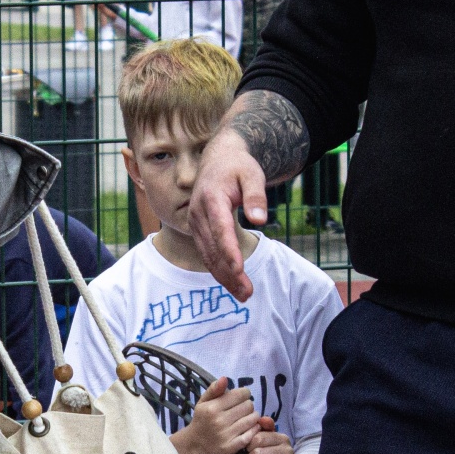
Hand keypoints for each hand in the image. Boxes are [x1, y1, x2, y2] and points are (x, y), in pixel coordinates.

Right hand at [172, 375, 258, 453]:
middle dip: (248, 405)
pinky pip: (252, 433)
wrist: (195, 446)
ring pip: (253, 418)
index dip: (244, 394)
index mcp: (212, 408)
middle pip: (249, 405)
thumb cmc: (201, 420)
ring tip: (245, 417)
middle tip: (242, 409)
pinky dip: (254, 428)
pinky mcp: (233, 446)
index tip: (240, 398)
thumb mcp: (203, 402)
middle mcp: (220, 421)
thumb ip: (214, 389)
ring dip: (252, 416)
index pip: (241, 394)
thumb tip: (225, 378)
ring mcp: (227, 435)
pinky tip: (249, 427)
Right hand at [186, 128, 265, 300]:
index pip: (221, 229)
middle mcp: (198, 213)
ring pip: (207, 255)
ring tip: (243, 294)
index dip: (229, 251)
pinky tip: (232, 283)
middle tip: (247, 292)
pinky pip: (206, 253)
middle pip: (213, 248)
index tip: (239, 269)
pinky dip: (218, 270)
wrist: (217, 159)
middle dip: (229, 273)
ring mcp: (194, 222)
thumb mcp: (252, 174)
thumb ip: (256, 196)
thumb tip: (260, 219)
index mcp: (212, 198)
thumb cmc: (238, 166)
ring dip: (224, 277)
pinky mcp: (197, 229)